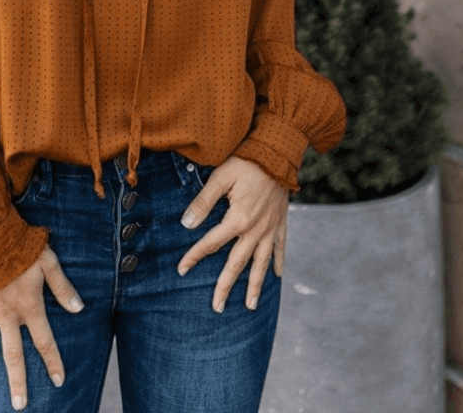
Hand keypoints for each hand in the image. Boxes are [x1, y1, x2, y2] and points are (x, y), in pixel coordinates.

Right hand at [0, 247, 83, 409]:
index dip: (52, 361)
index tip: (58, 381)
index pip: (44, 341)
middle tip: (18, 405)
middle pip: (12, 354)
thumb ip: (62, 287)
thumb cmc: (23, 246)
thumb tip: (79, 309)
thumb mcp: (49, 263)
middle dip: (16, 381)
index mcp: (28, 306)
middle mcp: (7, 314)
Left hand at [176, 156, 287, 312]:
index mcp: (238, 220)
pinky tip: (276, 276)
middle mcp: (255, 230)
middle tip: (217, 308)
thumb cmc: (245, 163)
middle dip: (226, 287)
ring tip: (250, 305)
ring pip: (261, 263)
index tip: (181, 270)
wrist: (277, 154)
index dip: (194, 257)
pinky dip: (278, 263)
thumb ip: (203, 202)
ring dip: (255, 285)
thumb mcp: (220, 178)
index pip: (211, 244)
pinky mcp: (281, 222)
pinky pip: (280, 248)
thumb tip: (186, 224)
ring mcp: (270, 229)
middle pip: (237, 264)